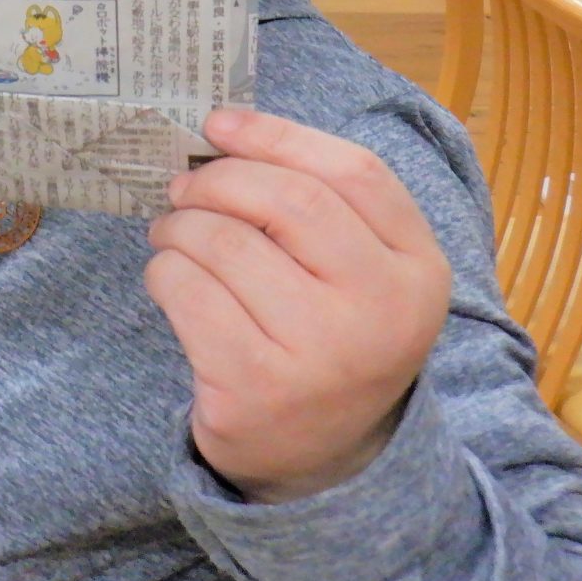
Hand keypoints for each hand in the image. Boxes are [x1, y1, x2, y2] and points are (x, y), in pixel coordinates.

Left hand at [145, 108, 451, 503]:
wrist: (319, 457)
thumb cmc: (327, 333)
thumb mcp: (357, 270)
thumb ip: (315, 200)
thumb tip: (223, 129)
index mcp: (418, 269)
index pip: (354, 172)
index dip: (277, 135)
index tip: (219, 123)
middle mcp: (381, 312)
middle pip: (287, 201)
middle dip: (218, 180)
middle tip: (183, 187)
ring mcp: (320, 355)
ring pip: (224, 242)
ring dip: (179, 226)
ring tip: (172, 234)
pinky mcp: (254, 388)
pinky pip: (186, 293)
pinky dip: (163, 271)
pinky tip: (169, 279)